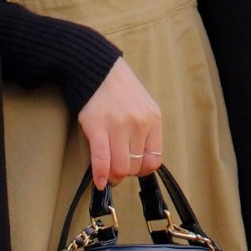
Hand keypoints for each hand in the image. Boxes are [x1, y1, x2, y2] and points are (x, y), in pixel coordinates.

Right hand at [77, 57, 162, 188]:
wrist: (96, 68)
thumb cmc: (119, 88)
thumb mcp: (143, 106)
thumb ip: (145, 131)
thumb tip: (138, 161)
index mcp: (153, 119)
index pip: (154, 160)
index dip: (142, 170)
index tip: (132, 168)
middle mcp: (139, 123)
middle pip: (134, 166)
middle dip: (124, 173)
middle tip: (115, 169)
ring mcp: (119, 126)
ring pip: (120, 168)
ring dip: (112, 176)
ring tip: (107, 174)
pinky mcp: (98, 127)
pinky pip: (102, 160)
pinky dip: (100, 175)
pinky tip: (98, 182)